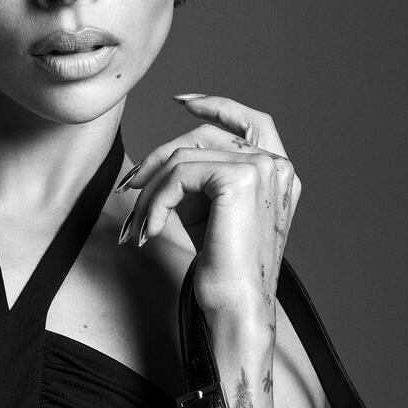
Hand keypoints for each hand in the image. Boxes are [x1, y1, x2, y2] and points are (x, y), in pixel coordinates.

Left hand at [119, 94, 300, 316]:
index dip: (216, 105)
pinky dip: (155, 202)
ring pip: (183, 157)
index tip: (181, 102)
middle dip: (157, 161)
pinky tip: (150, 231)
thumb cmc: (224, 270)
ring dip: (150, 191)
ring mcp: (263, 167)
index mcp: (279, 173)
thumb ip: (200, 181)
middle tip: (128, 190)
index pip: (252, 121)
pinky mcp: (241, 177)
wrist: (237, 305)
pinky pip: (179, 174)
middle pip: (202, 138)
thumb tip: (160, 164)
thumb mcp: (211, 215)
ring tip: (138, 226)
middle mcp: (278, 165)